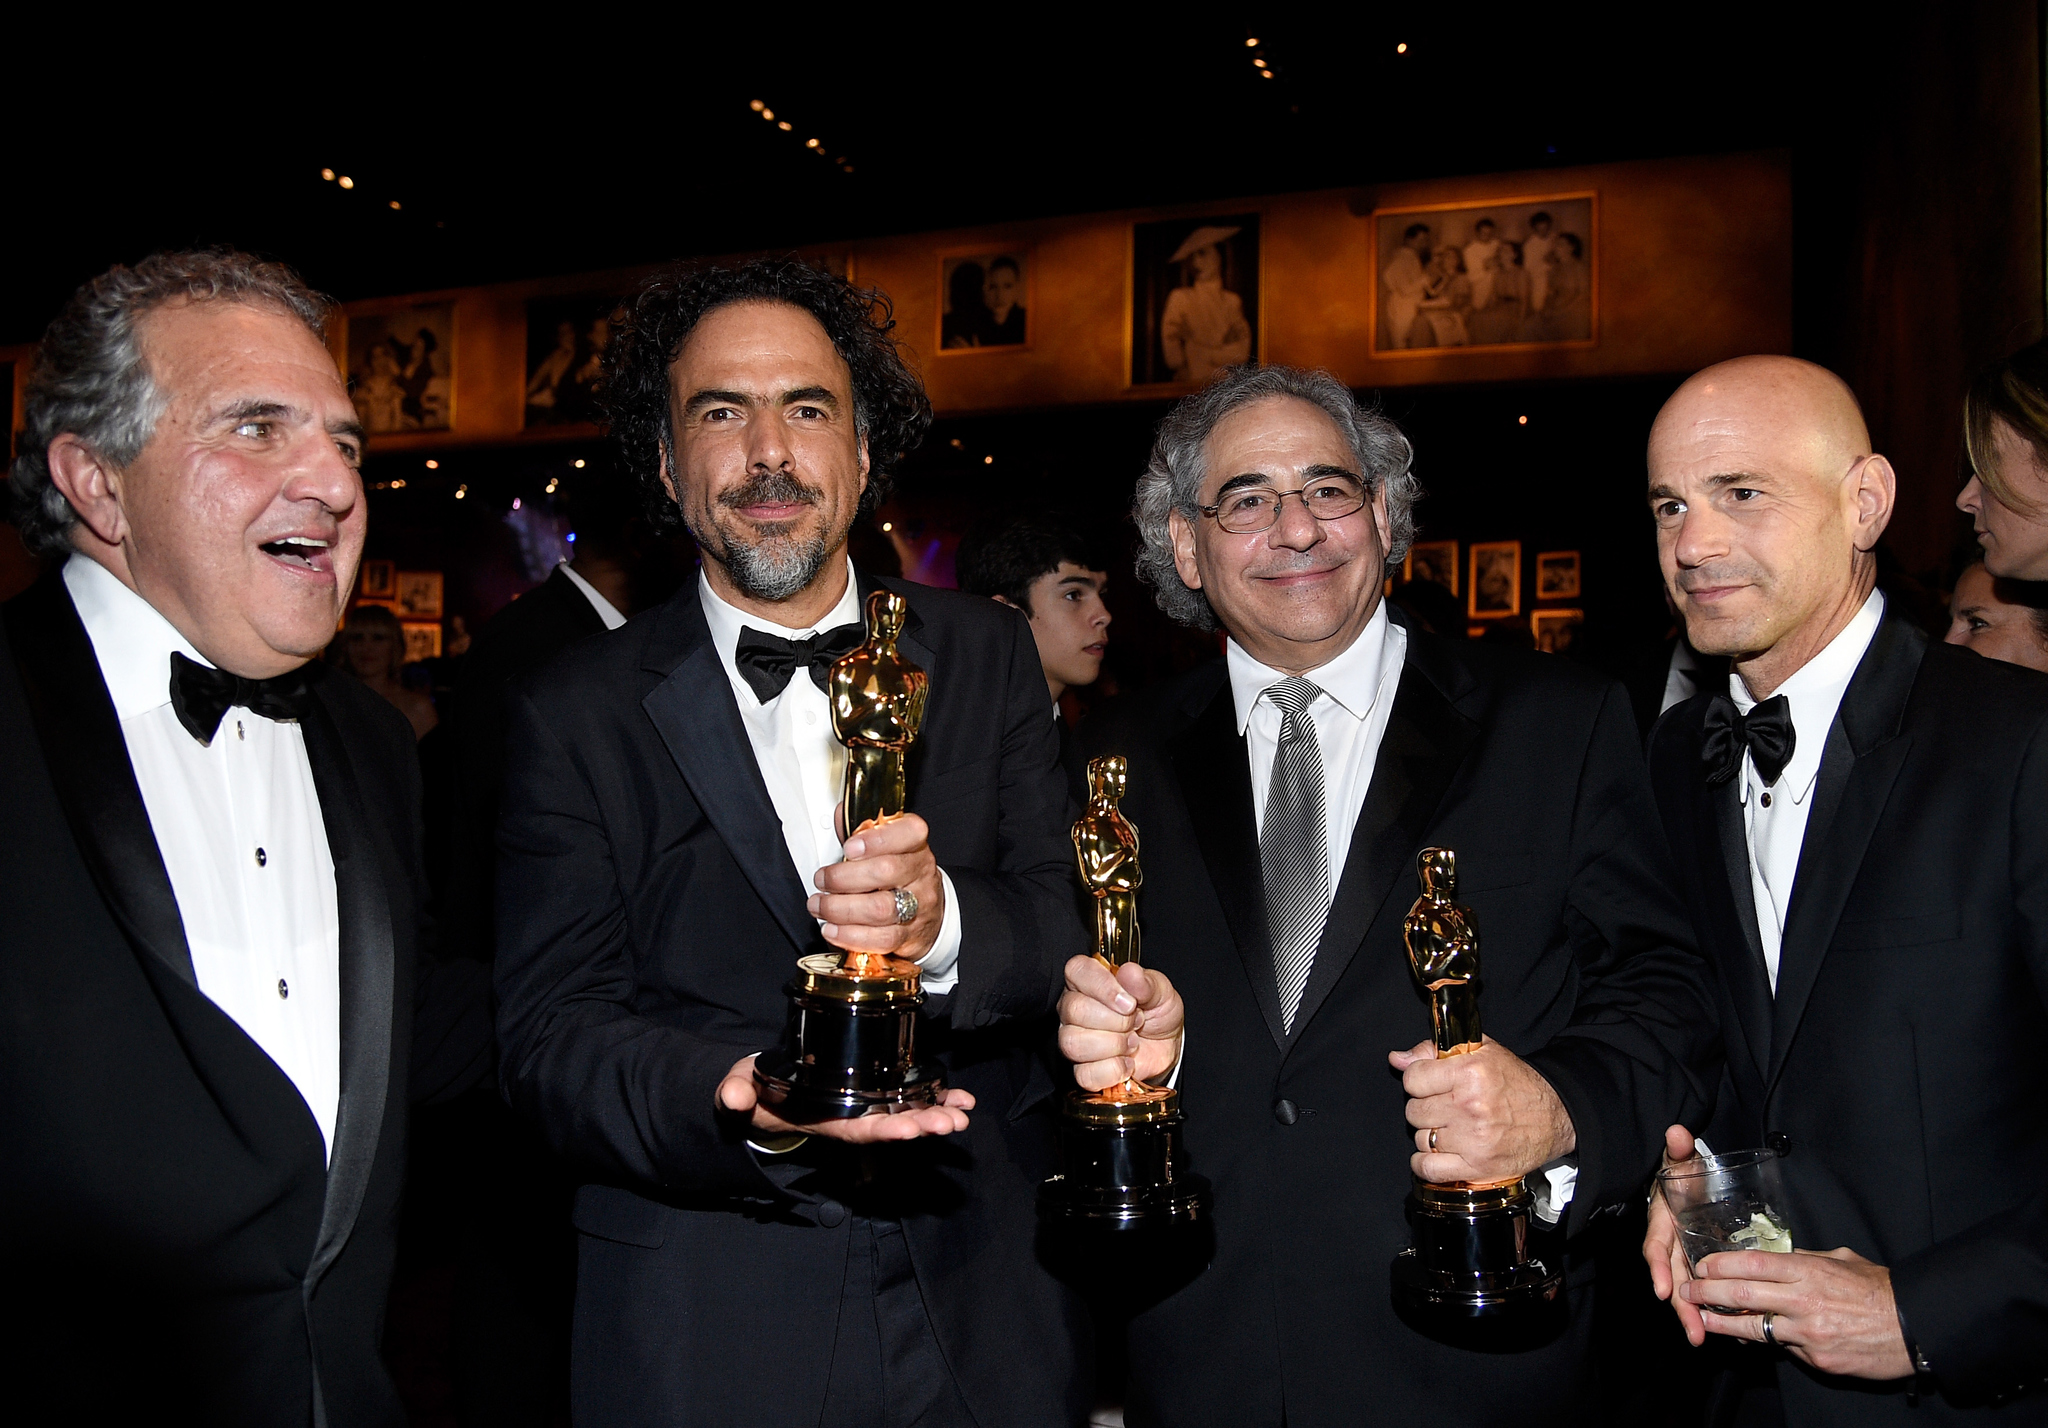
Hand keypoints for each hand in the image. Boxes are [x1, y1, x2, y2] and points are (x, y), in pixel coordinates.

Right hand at [717, 1054, 973, 1141]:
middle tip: (953, 1122)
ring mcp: (862, 1107)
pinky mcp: (871, 1092)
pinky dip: (935, 1097)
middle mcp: (848, 1118)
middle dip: (922, 1125)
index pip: (856, 1131)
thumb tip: (730, 1097)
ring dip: (937, 1113)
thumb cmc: (753, 1091)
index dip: (884, 1131)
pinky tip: (961, 1097)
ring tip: (965, 1111)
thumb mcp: (739, 1090)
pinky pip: (908, 1097)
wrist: (760, 1089)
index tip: (911, 1129)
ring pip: (905, 1113)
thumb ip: (736, 1095)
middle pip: (890, 1126)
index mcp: (822, 1120)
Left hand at [810, 811, 943, 960]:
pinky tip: (832, 929)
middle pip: (886, 871)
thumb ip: (862, 831)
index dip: (877, 839)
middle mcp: (921, 874)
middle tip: (822, 879)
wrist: (929, 912)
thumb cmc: (900, 875)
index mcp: (915, 845)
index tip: (849, 846)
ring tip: (819, 905)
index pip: (909, 832)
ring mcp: (918, 907)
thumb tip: (838, 816)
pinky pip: (880, 940)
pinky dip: (850, 936)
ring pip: (880, 909)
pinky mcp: (910, 937)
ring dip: (840, 909)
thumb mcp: (887, 846)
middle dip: (844, 876)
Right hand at [1057, 956, 1183, 1090]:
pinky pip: (1085, 1074)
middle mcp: (1074, 1008)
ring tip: (1133, 1041)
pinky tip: (1127, 1062)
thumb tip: (1129, 972)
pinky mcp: (1083, 1070)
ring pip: (1074, 1043)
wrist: (1166, 1048)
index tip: (1129, 1002)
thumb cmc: (1157, 1013)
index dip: (1102, 986)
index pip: (1076, 971)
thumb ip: (1146, 982)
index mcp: (1090, 980)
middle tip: (1137, 1022)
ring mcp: (1074, 1040)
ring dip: (1114, 1045)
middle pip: (1074, 1010)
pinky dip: (1114, 1070)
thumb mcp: (1162, 992)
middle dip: (1116, 1020)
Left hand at [1390, 1035, 1575, 1183]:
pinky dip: (1425, 1164)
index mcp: (1469, 1072)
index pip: (1413, 1078)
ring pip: (1421, 1138)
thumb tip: (1398, 1058)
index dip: (1418, 1080)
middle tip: (1445, 1106)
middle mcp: (1469, 1106)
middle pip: (1414, 1110)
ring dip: (1431, 1135)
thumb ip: (1434, 1050)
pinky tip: (1436, 1154)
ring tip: (1451, 1128)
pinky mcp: (1478, 1167)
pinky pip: (1429, 1169)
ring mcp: (1473, 1140)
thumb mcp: (1481, 1051)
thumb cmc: (1518, 1083)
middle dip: (1426, 1107)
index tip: (1429, 1084)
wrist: (1556, 1116)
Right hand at [1645, 1124, 1707, 1344]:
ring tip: (1704, 1339)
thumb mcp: (1681, 1160)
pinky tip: (1728, 1328)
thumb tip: (1677, 1132)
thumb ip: (1679, 1149)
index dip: (1660, 1270)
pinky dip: (1712, 1309)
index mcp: (1663, 1223)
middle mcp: (1671, 1245)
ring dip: (1695, 1315)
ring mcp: (1686, 1257)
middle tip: (1694, 1332)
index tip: (1665, 1290)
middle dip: (1682, 1307)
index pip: (1657, 1248)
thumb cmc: (1684, 1172)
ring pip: (1688, 1289)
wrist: (1691, 1182)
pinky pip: (1705, 1289)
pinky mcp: (1702, 1265)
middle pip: (1673, 1279)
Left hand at [1681, 1246, 1913, 1379]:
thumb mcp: (1841, 1260)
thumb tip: (1775, 1257)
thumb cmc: (1878, 1289)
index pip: (1753, 1264)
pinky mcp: (1817, 1359)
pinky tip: (1744, 1338)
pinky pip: (1782, 1348)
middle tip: (1687, 1290)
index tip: (1701, 1264)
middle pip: (1743, 1294)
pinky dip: (1762, 1342)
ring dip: (1723, 1323)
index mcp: (1810, 1271)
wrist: (1914, 1327)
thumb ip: (1806, 1259)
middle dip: (1708, 1292)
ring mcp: (1809, 1333)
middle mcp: (1804, 1301)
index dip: (1721, 1264)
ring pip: (1754, 1327)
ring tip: (1700, 1319)